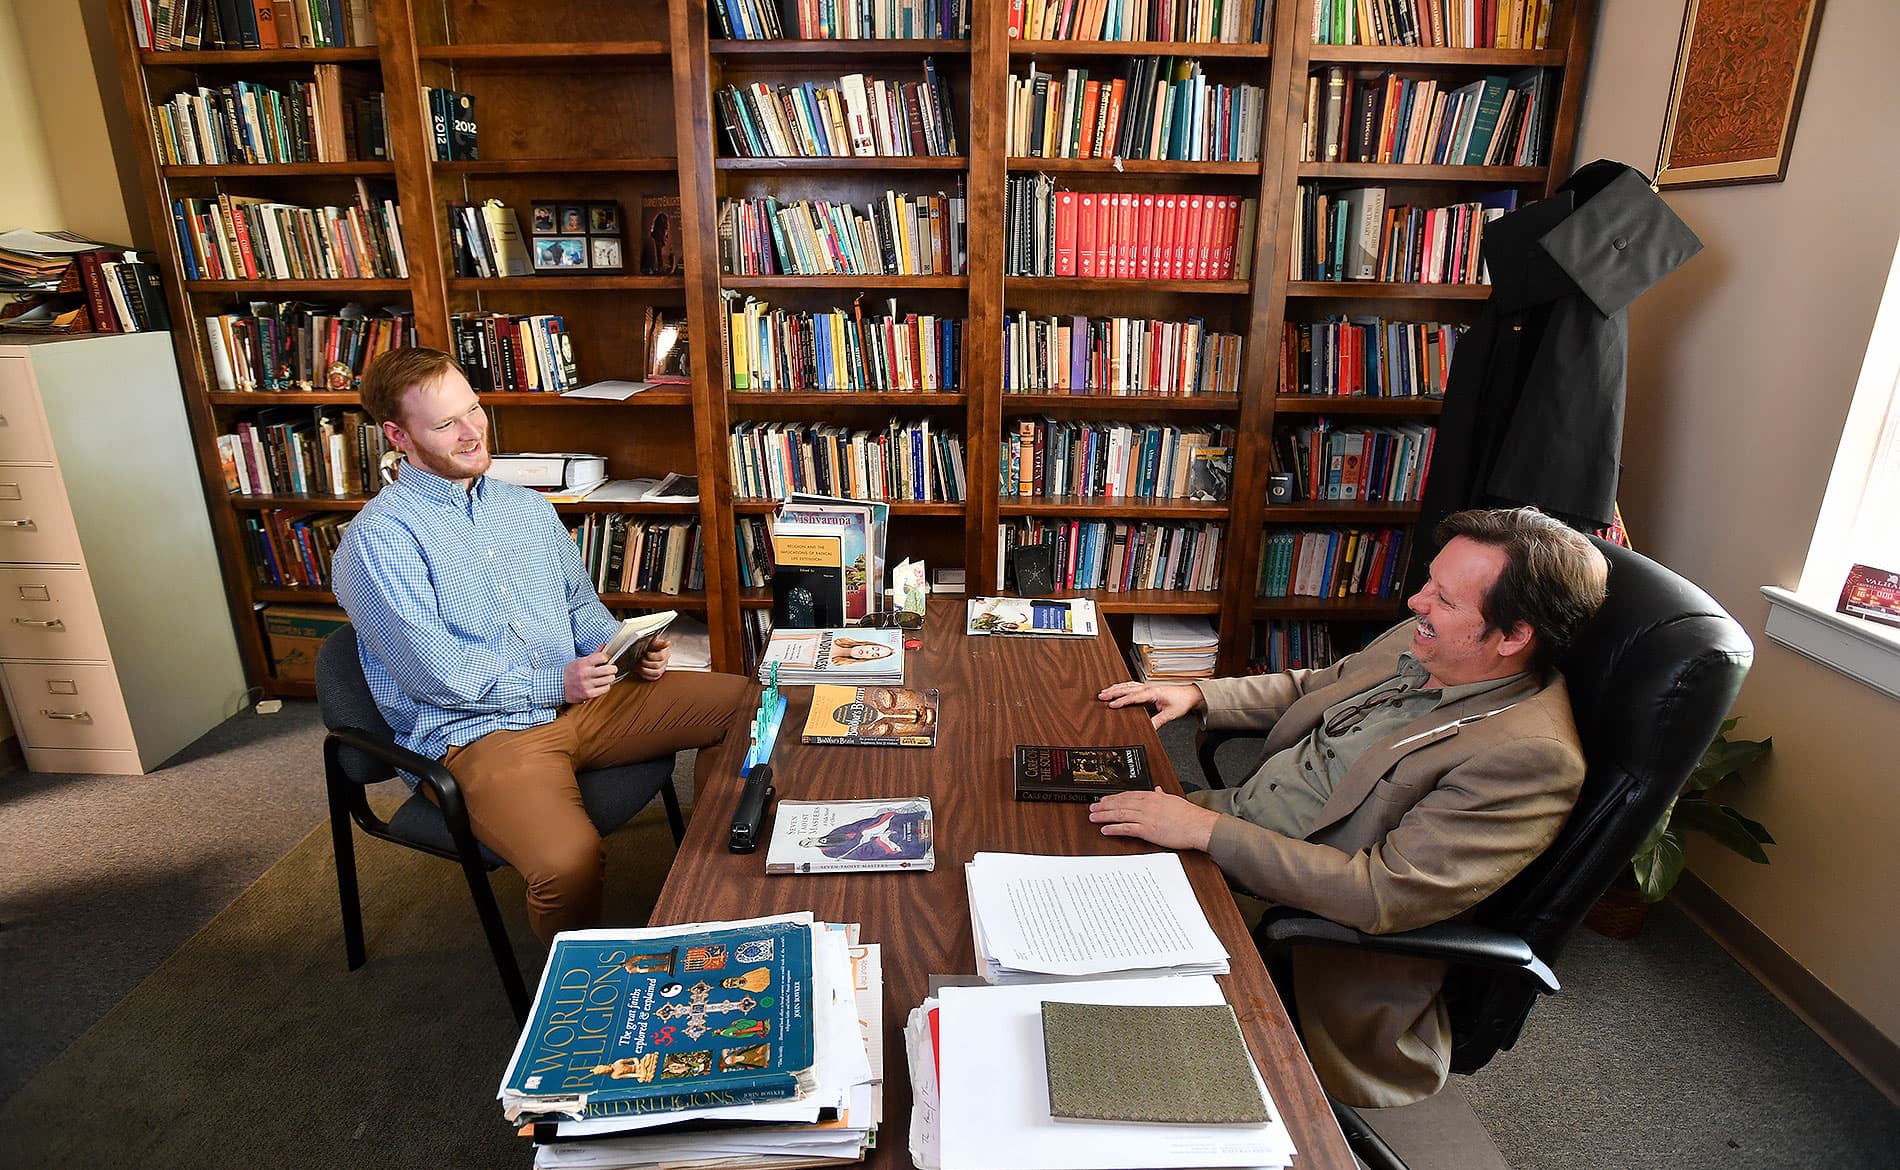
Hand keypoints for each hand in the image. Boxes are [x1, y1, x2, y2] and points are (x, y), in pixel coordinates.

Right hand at [564, 650, 615, 703]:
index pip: (602, 657)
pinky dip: (606, 686)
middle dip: (612, 669)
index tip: (606, 660)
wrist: (558, 686)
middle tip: (611, 669)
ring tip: (606, 677)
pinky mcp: (588, 694)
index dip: (607, 658)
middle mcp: (585, 674)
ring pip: (609, 680)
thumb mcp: (580, 661)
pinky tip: (601, 685)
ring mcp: (586, 684)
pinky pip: (605, 689)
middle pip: (608, 669)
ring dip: (610, 678)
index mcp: (582, 663)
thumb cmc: (570, 673)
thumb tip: (604, 646)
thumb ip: (594, 655)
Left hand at [637, 637, 670, 680]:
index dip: (651, 656)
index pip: (662, 657)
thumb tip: (668, 643)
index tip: (646, 653)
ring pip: (657, 673)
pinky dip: (646, 675)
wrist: (638, 652)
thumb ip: (659, 643)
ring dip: (645, 670)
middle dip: (646, 663)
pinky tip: (642, 671)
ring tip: (640, 665)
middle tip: (641, 659)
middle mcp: (665, 660)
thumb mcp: (650, 641)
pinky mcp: (657, 674)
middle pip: (658, 665)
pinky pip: (654, 678)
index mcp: (665, 651)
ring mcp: (662, 668)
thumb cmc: (644, 646)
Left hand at [1089, 788, 1220, 851]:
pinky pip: (1126, 829)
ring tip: (1094, 818)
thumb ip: (1163, 795)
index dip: (1113, 797)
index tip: (1104, 799)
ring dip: (1104, 816)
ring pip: (1120, 814)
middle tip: (1092, 807)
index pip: (1128, 795)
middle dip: (1104, 805)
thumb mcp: (1173, 800)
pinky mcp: (1147, 830)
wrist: (1197, 826)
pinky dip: (1114, 828)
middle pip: (1120, 803)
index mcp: (1152, 797)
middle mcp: (1146, 805)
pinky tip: (1105, 830)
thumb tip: (1157, 790)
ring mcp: (1146, 817)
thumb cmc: (1189, 815)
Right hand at [1097, 681, 1203, 727]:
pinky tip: (1116, 688)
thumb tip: (1148, 728)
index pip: (1133, 697)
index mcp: (1153, 692)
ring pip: (1127, 685)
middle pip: (1127, 688)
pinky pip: (1131, 685)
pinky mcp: (1147, 688)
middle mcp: (1148, 687)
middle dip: (1113, 692)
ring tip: (1104, 691)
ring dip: (1115, 688)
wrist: (1189, 694)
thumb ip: (1158, 721)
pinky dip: (1121, 686)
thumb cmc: (1181, 702)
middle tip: (1101, 695)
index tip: (1111, 705)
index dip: (1122, 701)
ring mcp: (1147, 686)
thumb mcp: (1170, 714)